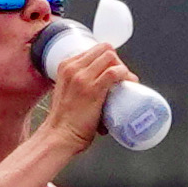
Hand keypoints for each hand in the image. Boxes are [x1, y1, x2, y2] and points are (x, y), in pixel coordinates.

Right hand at [39, 39, 137, 154]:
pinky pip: (114, 72)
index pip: (95, 50)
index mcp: (66, 66)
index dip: (109, 60)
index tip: (114, 73)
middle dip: (118, 62)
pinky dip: (125, 75)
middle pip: (105, 50)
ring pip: (111, 57)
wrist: (59, 136)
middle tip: (122, 78)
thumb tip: (99, 85)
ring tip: (127, 83)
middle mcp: (73, 68)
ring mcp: (82, 78)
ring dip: (123, 68)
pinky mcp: (93, 89)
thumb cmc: (65, 121)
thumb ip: (78, 84)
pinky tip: (128, 85)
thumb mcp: (67, 92)